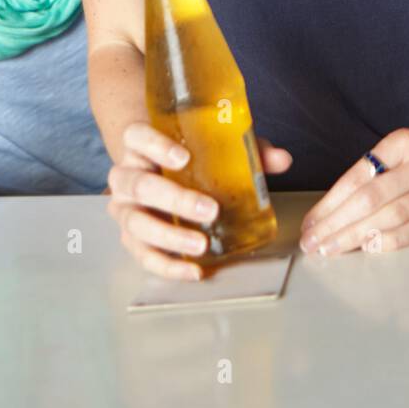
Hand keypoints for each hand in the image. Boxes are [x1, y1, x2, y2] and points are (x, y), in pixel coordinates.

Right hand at [106, 122, 291, 280]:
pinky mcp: (131, 238)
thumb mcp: (218, 148)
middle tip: (209, 209)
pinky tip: (194, 270)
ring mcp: (125, 210)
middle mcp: (127, 176)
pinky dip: (168, 265)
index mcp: (142, 146)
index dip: (155, 145)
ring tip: (201, 244)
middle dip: (174, 198)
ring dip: (170, 235)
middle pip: (139, 185)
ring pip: (136, 223)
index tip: (183, 157)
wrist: (161, 176)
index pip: (137, 136)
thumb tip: (283, 160)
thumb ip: (249, 151)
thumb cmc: (192, 159)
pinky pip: (144, 255)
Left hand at [301, 127, 408, 256]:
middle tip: (313, 242)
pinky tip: (367, 248)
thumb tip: (325, 214)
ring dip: (356, 236)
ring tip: (332, 248)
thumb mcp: (394, 152)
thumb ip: (366, 176)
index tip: (310, 222)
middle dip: (336, 224)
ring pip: (391, 216)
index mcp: (403, 142)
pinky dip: (389, 241)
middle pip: (371, 198)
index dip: (330, 202)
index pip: (359, 176)